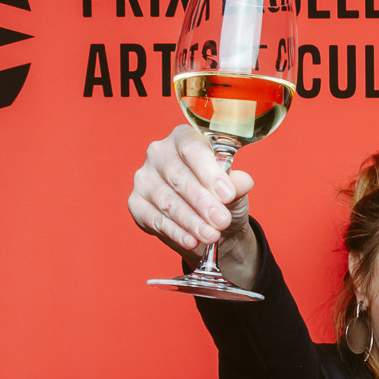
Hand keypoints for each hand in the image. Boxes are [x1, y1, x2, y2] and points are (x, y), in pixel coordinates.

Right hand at [127, 125, 260, 281]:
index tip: (227, 194)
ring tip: (211, 235)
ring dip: (191, 221)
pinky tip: (192, 240)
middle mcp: (159, 153)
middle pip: (179, 177)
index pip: (192, 149)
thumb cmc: (221, 197)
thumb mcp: (235, 189)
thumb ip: (237, 183)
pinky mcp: (136, 203)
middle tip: (221, 221)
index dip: (209, 172)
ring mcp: (145, 178)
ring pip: (167, 201)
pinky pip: (155, 219)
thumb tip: (242, 182)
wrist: (211, 223)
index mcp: (184, 138)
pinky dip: (176, 232)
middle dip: (203, 202)